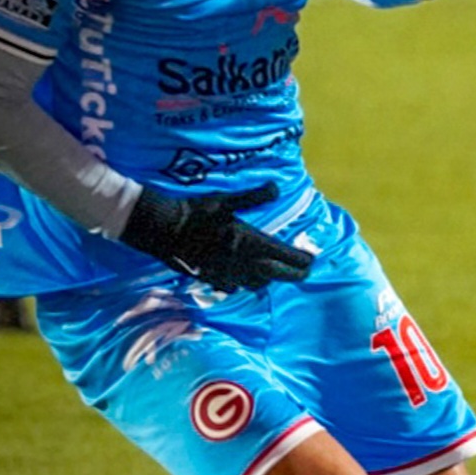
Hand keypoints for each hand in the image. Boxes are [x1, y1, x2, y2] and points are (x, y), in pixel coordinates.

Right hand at [119, 183, 312, 290]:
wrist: (163, 229)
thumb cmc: (196, 212)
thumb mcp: (226, 200)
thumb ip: (254, 196)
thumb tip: (277, 187)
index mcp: (250, 243)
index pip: (285, 257)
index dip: (301, 260)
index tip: (312, 260)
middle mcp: (242, 263)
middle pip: (277, 275)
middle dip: (293, 273)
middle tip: (304, 271)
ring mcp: (227, 274)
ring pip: (257, 284)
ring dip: (269, 278)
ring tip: (275, 272)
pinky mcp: (211, 279)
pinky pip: (234, 287)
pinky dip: (244, 283)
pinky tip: (243, 277)